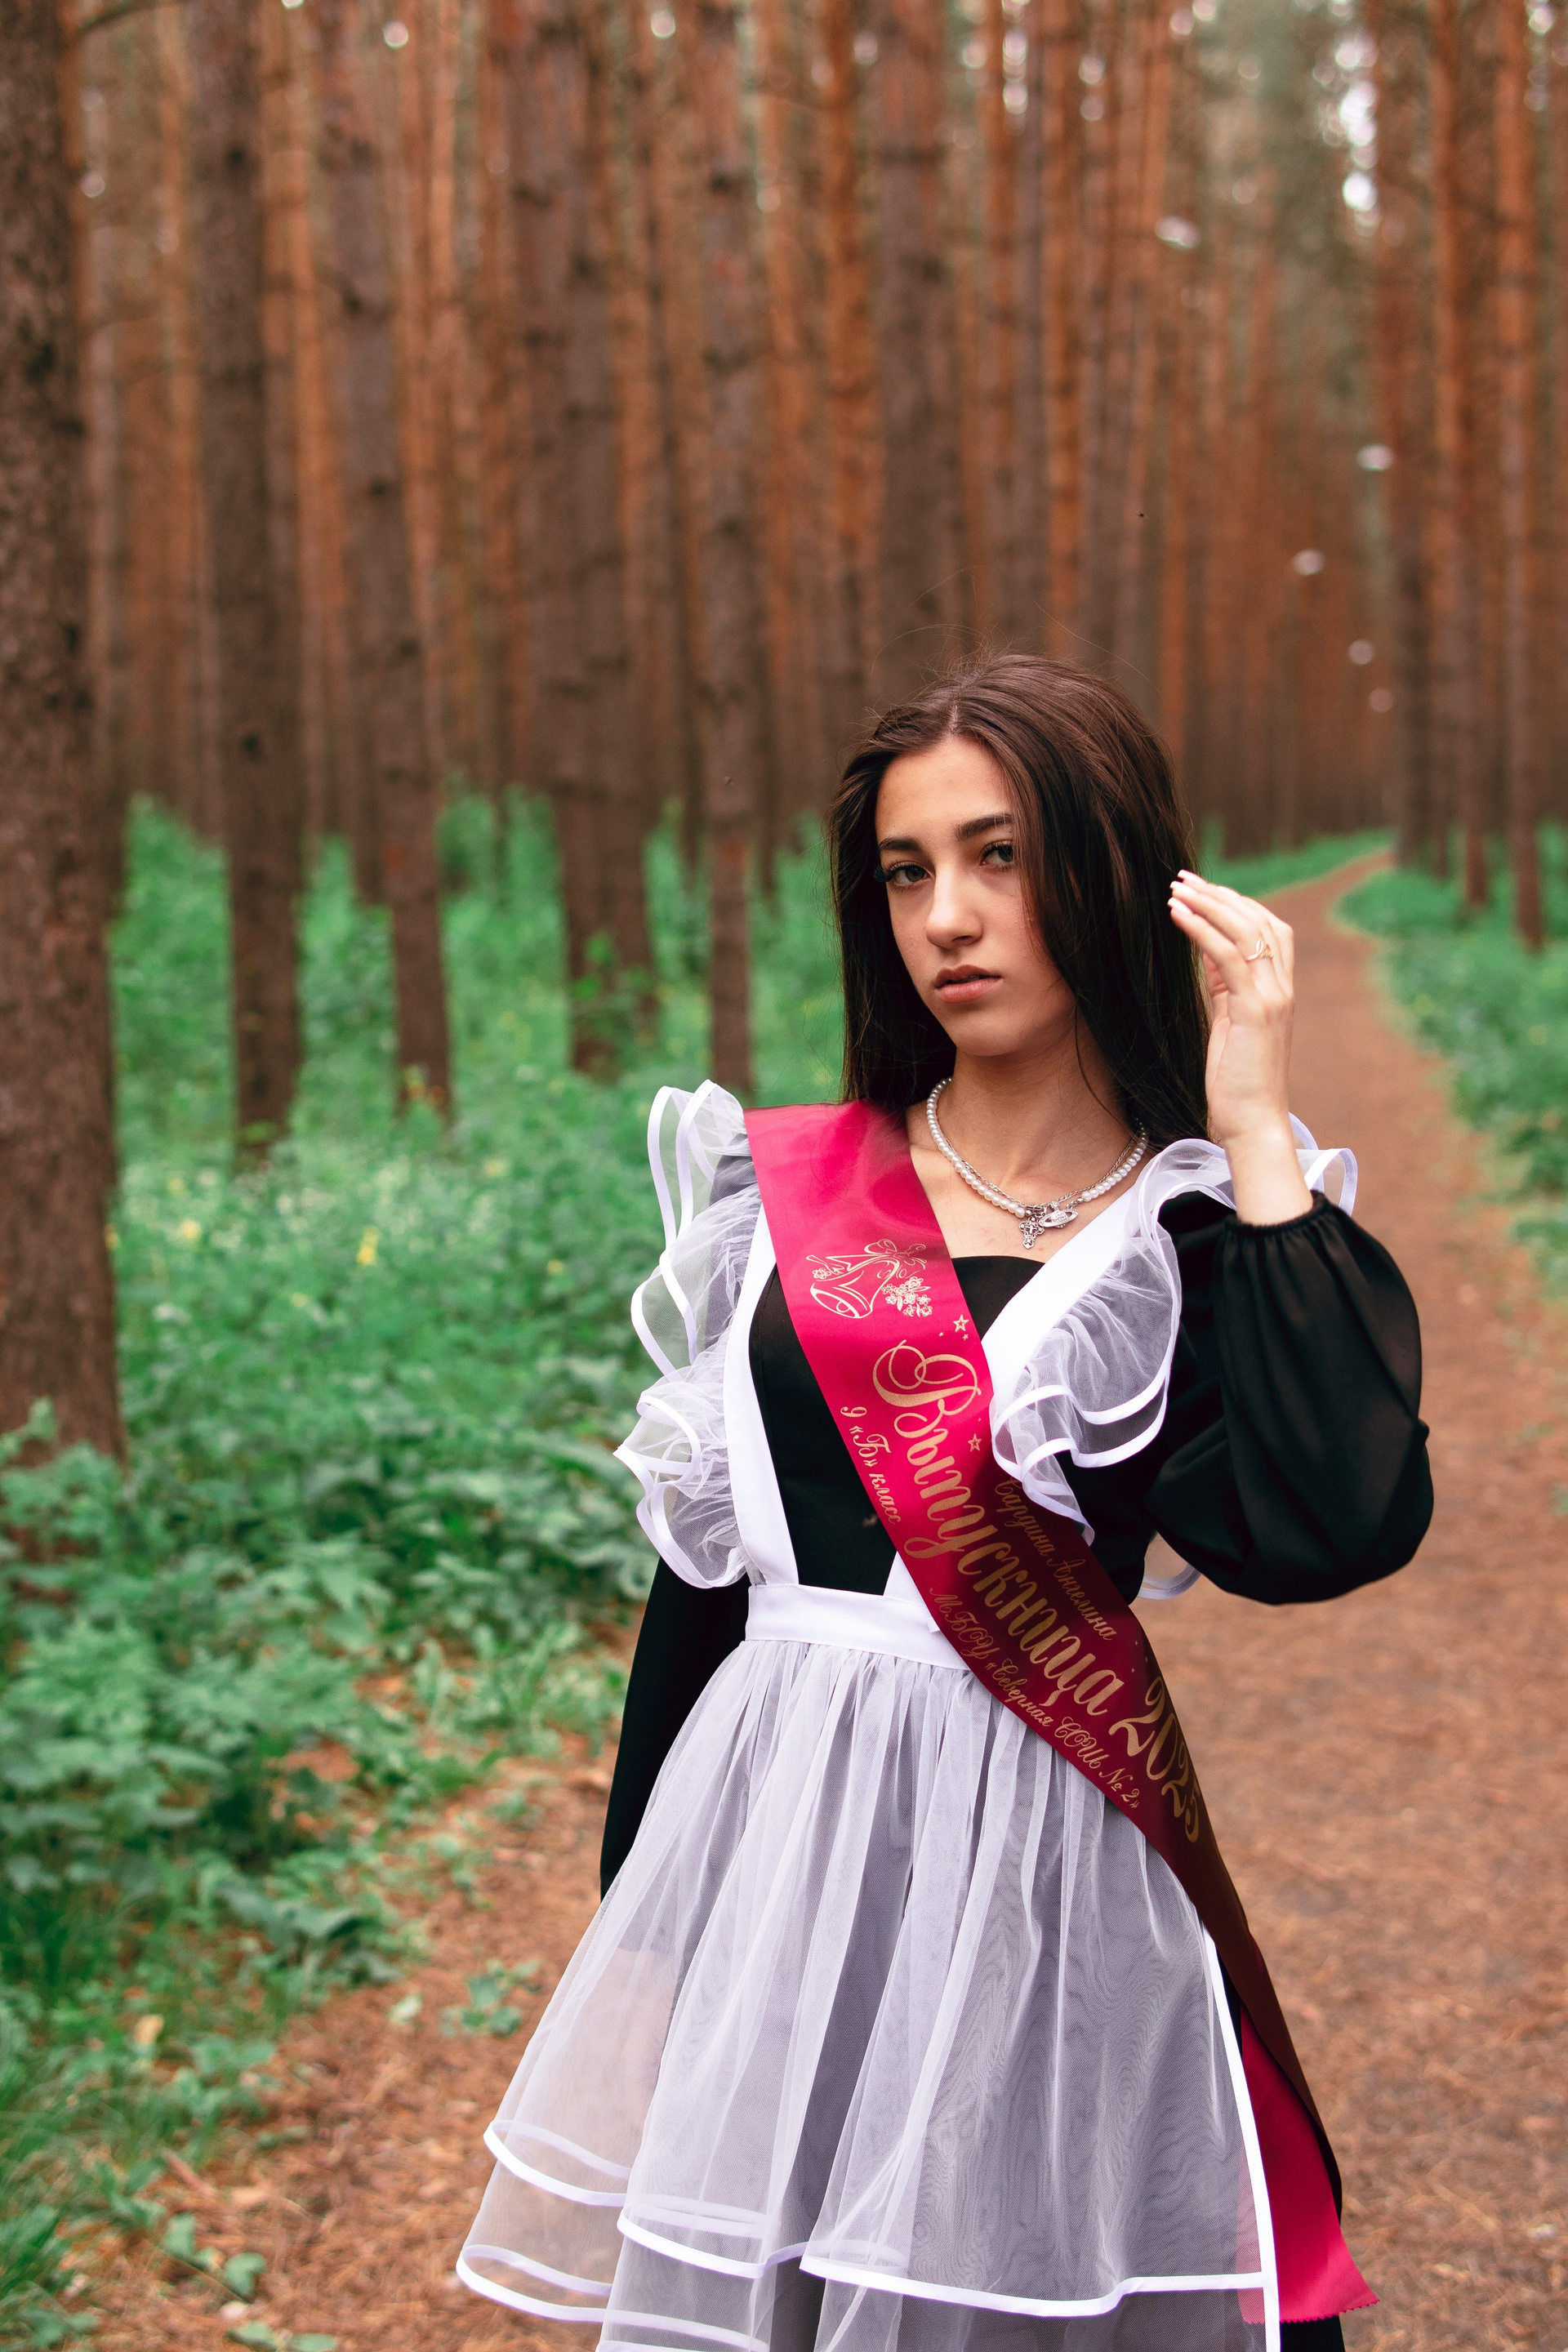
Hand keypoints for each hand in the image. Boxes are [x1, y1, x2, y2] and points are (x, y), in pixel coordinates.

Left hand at [1167, 872, 1311, 1224]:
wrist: (1253, 1124)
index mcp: (1277, 991)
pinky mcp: (1255, 1010)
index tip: (1200, 890)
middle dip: (1219, 895)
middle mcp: (1281, 988)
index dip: (1235, 904)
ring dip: (1209, 903)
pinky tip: (1178, 914)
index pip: (1266, 930)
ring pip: (1245, 931)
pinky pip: (1228, 956)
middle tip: (1182, 877)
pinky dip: (1203, 929)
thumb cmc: (1236, 1083)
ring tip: (1175, 887)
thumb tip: (1206, 955)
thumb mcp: (1228, 1025)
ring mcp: (1273, 997)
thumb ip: (1224, 989)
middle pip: (1258, 921)